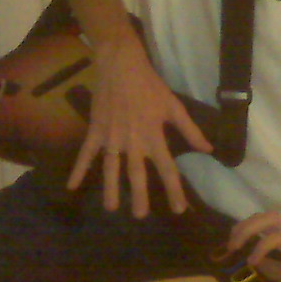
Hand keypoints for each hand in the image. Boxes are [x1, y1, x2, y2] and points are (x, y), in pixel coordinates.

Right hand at [68, 31, 210, 215]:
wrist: (120, 65)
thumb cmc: (149, 85)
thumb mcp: (174, 106)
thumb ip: (191, 130)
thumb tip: (209, 149)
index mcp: (154, 136)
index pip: (167, 169)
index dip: (174, 190)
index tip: (179, 209)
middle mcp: (133, 141)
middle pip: (137, 174)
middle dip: (139, 196)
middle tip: (141, 216)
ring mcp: (111, 137)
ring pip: (111, 169)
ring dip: (111, 189)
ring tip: (111, 209)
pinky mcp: (95, 130)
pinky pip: (86, 153)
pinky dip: (78, 169)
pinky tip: (71, 186)